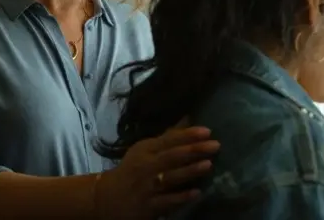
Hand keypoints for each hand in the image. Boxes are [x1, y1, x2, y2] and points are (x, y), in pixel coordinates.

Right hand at [96, 126, 219, 218]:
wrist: (108, 198)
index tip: (207, 131)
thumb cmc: (133, 170)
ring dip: (189, 171)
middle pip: (172, 156)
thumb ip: (167, 137)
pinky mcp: (149, 205)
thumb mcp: (145, 150)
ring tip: (208, 165)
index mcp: (146, 150)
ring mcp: (147, 186)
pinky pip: (166, 201)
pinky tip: (196, 193)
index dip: (188, 135)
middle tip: (215, 145)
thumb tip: (188, 118)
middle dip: (194, 150)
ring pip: (170, 177)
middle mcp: (147, 166)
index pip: (169, 140)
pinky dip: (181, 197)